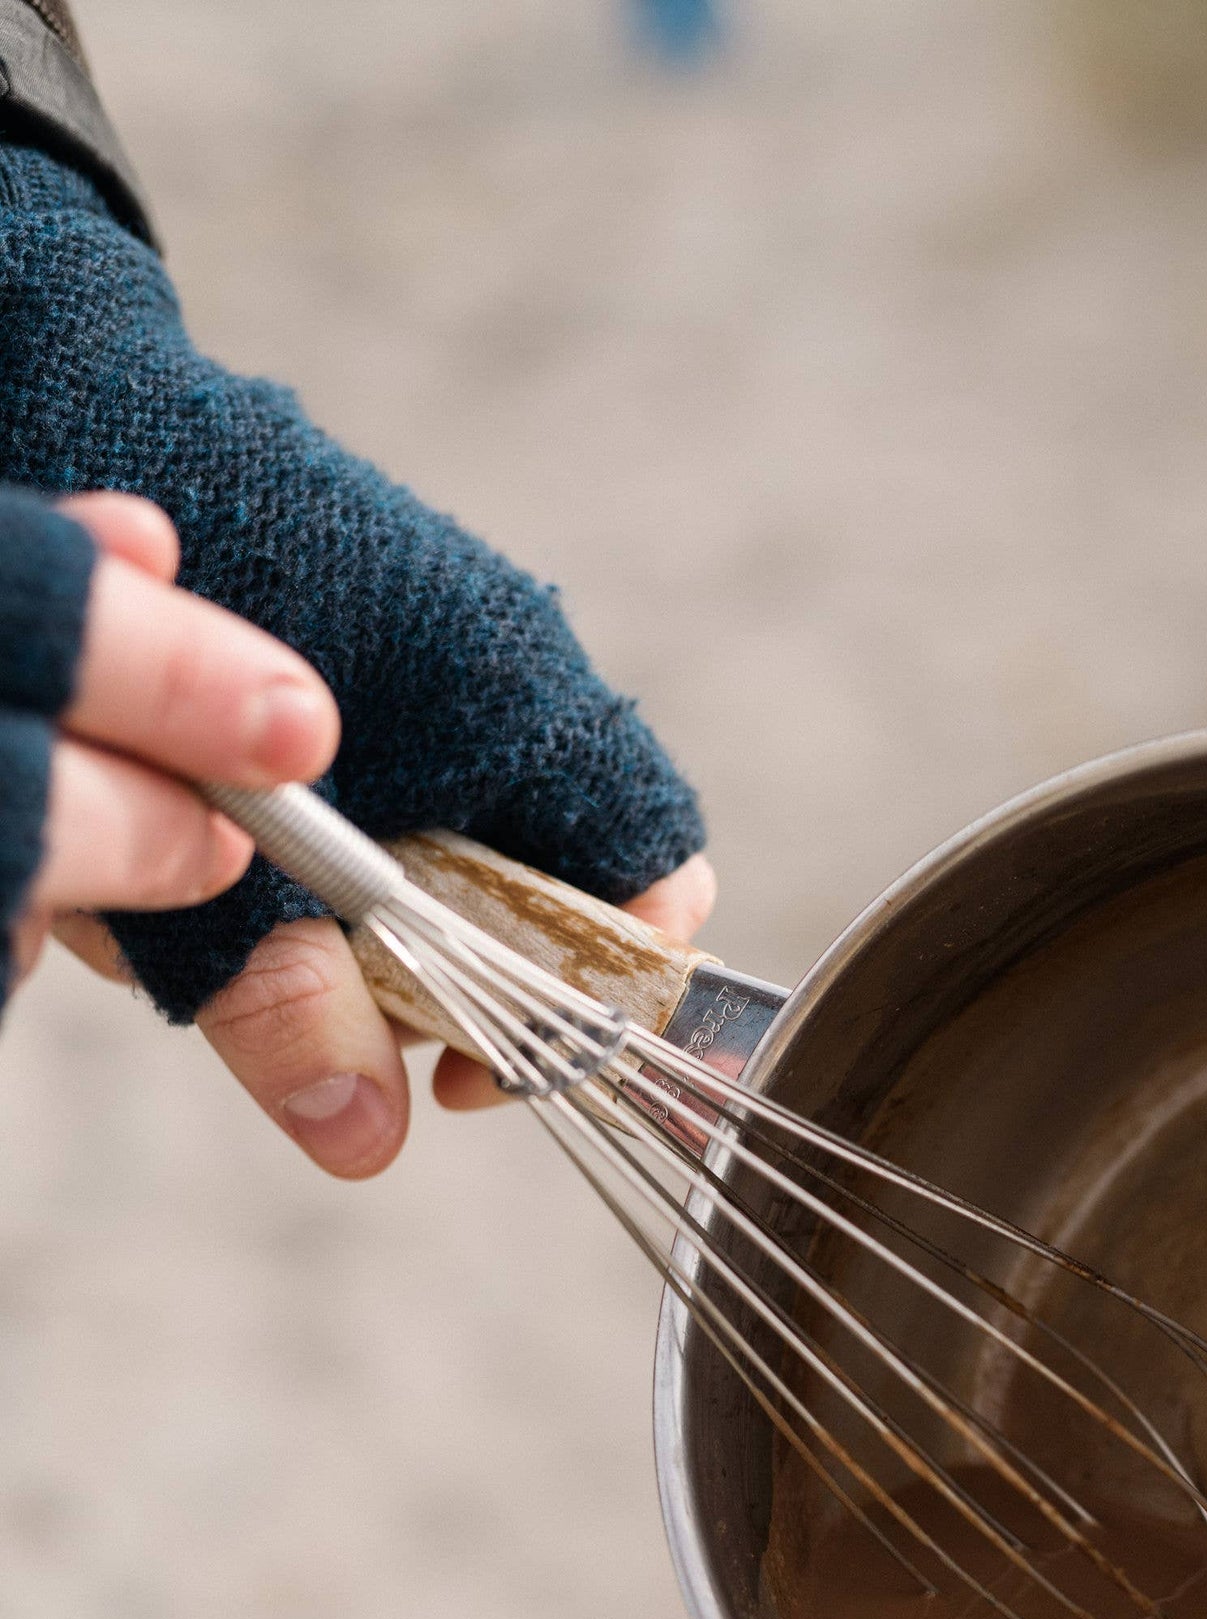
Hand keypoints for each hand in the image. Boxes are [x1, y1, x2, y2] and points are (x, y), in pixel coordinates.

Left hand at [46, 494, 718, 1177]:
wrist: (55, 398)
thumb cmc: (141, 622)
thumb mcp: (198, 855)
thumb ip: (289, 998)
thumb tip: (369, 1140)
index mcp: (527, 703)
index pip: (654, 895)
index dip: (587, 1011)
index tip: (467, 1063)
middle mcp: (513, 671)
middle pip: (553, 895)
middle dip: (443, 979)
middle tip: (338, 1014)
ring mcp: (449, 651)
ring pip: (457, 853)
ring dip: (360, 920)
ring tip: (230, 914)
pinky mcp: (376, 644)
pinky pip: (392, 790)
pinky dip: (320, 851)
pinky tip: (211, 850)